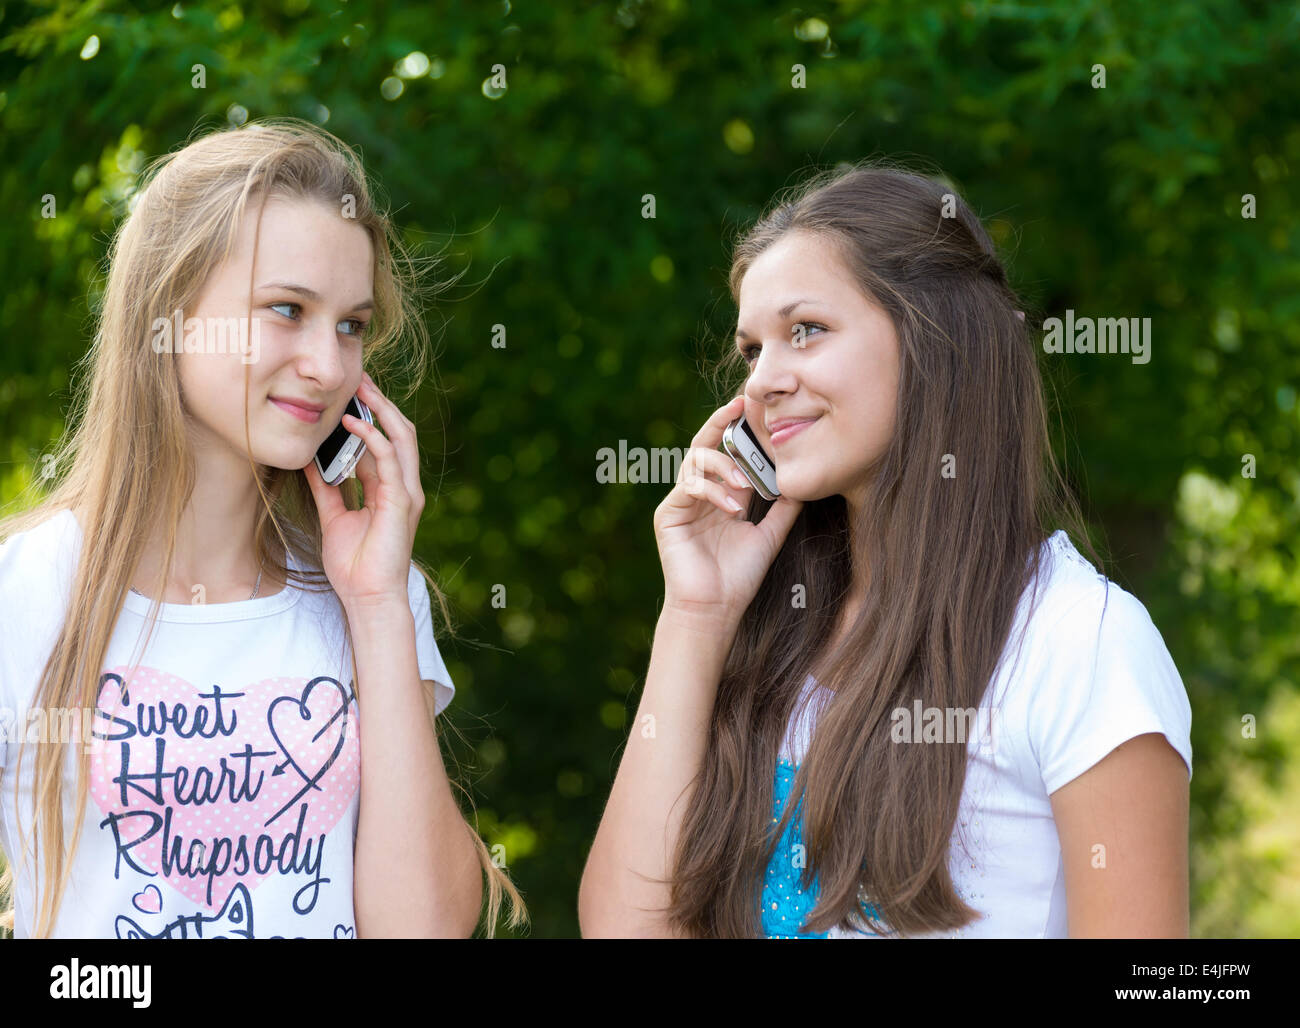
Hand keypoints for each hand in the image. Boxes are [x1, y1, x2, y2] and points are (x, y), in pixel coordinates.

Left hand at [303, 371, 424, 610]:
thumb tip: (310, 462)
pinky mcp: (402, 501)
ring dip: (381, 410)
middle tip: (358, 378)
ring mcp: (406, 492)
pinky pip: (391, 459)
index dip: (370, 416)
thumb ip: (326, 489)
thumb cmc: (354, 565)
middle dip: (380, 403)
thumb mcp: (334, 517)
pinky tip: (353, 423)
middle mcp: (403, 486)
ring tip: (359, 389)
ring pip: (402, 438)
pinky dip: (372, 437)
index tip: (350, 394)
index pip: (385, 442)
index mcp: (390, 489)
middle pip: (399, 432)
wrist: (367, 596)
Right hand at [653, 395, 802, 623]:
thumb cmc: (738, 577)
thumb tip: (803, 480)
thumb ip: (783, 507)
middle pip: (705, 445)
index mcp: (718, 494)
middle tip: (742, 405)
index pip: (727, 452)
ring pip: (696, 460)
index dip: (739, 429)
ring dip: (724, 466)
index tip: (757, 408)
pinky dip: (714, 492)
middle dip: (722, 422)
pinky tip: (734, 508)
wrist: (715, 610)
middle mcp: (696, 493)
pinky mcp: (667, 514)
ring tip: (747, 485)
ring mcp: (680, 502)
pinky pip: (689, 487)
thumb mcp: (770, 535)